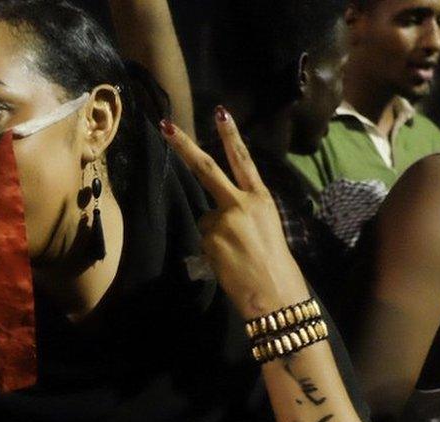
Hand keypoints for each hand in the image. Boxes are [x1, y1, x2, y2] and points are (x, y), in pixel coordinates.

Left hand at [160, 108, 310, 318]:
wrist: (275, 292)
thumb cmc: (274, 263)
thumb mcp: (265, 227)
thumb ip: (242, 212)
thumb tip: (218, 215)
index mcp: (261, 198)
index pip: (243, 160)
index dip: (231, 136)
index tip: (220, 112)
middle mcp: (241, 203)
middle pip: (206, 169)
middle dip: (184, 146)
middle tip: (165, 125)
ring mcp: (223, 220)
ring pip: (207, 220)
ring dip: (215, 235)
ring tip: (236, 255)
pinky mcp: (210, 238)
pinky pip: (204, 240)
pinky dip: (212, 251)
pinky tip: (228, 263)